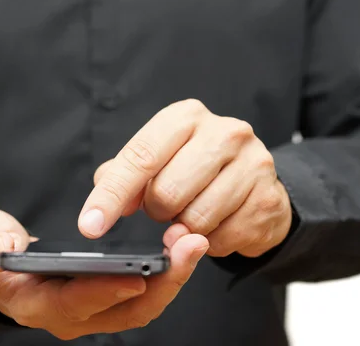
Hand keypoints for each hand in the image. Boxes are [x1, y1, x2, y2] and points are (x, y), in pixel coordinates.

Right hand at [0, 205, 207, 339]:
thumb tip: (2, 248)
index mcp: (38, 304)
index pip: (78, 302)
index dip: (107, 290)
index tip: (138, 274)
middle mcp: (71, 314)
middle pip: (125, 309)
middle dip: (162, 282)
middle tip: (188, 246)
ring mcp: (92, 308)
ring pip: (141, 303)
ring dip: (171, 277)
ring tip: (192, 242)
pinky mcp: (105, 295)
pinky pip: (143, 292)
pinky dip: (164, 274)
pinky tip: (179, 247)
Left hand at [78, 99, 291, 257]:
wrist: (255, 181)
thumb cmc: (195, 168)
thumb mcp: (157, 159)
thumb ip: (122, 176)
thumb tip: (101, 207)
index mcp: (186, 117)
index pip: (140, 157)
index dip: (111, 196)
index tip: (90, 225)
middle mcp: (225, 132)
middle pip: (166, 194)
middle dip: (156, 211)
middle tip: (165, 207)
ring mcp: (254, 164)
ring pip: (194, 221)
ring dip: (183, 228)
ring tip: (191, 213)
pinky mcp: (269, 198)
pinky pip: (220, 240)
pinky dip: (208, 242)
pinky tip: (215, 225)